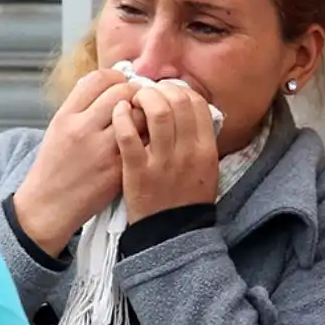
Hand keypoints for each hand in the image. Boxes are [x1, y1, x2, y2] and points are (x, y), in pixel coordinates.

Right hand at [11, 69, 137, 255]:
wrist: (48, 206)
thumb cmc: (55, 168)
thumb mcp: (59, 128)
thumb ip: (82, 106)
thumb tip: (111, 84)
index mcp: (66, 116)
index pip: (99, 78)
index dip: (118, 76)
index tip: (124, 83)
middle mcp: (82, 129)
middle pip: (122, 91)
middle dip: (137, 92)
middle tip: (140, 101)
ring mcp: (102, 150)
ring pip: (139, 115)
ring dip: (147, 114)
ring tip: (145, 121)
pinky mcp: (118, 170)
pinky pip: (144, 142)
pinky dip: (149, 138)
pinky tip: (146, 141)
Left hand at [114, 85, 220, 221]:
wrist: (170, 234)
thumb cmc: (186, 198)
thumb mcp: (206, 168)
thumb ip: (200, 139)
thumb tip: (189, 107)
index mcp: (206, 149)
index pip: (197, 103)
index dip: (179, 90)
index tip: (166, 93)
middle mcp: (187, 152)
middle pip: (177, 101)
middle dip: (159, 90)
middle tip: (146, 94)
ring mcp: (162, 161)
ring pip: (157, 112)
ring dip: (142, 98)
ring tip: (133, 101)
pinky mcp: (137, 171)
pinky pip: (129, 135)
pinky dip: (122, 117)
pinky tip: (119, 112)